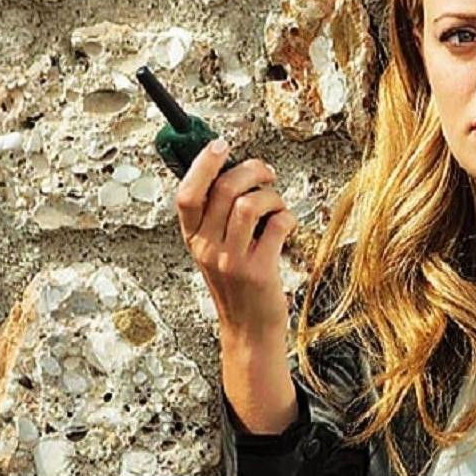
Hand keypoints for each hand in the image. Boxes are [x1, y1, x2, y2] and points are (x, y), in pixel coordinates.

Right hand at [175, 138, 296, 341]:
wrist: (249, 331)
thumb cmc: (238, 284)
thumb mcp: (216, 250)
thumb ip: (218, 216)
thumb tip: (236, 172)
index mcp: (192, 238)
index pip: (186, 193)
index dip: (203, 163)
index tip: (221, 145)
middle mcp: (207, 247)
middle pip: (225, 189)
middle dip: (252, 171)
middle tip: (267, 174)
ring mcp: (232, 260)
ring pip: (252, 203)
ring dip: (272, 196)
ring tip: (277, 206)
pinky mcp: (258, 270)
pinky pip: (278, 224)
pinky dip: (288, 217)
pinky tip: (287, 226)